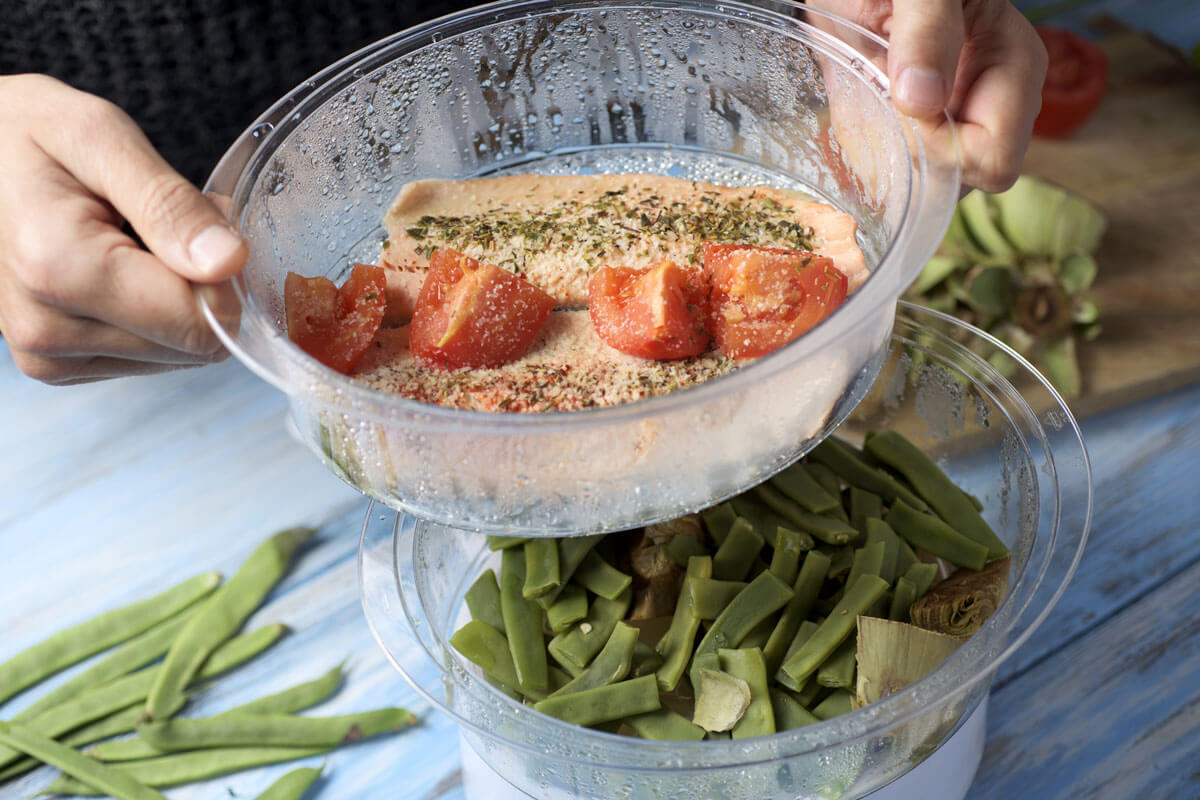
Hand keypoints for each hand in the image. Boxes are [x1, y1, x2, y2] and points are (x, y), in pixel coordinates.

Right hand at [0, 74, 246, 384]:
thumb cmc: (23, 134)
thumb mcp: (99, 135)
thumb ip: (169, 203)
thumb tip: (229, 263)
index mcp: (59, 270)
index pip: (198, 322)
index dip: (224, 275)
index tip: (203, 221)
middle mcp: (47, 332)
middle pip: (193, 345)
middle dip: (202, 283)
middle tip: (164, 223)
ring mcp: (48, 358)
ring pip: (178, 356)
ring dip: (178, 297)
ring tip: (135, 239)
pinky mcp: (56, 366)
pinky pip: (149, 357)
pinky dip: (153, 313)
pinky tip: (121, 267)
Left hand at [816, 0, 1047, 192]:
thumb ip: (927, 29)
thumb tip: (922, 100)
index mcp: (1014, 67)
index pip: (993, 159)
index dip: (940, 149)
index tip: (900, 104)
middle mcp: (995, 102)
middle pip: (963, 179)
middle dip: (913, 159)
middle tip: (879, 99)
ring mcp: (961, 117)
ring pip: (931, 183)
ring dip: (888, 158)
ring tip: (868, 98)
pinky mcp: (927, 125)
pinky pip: (904, 170)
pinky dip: (874, 154)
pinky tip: (861, 111)